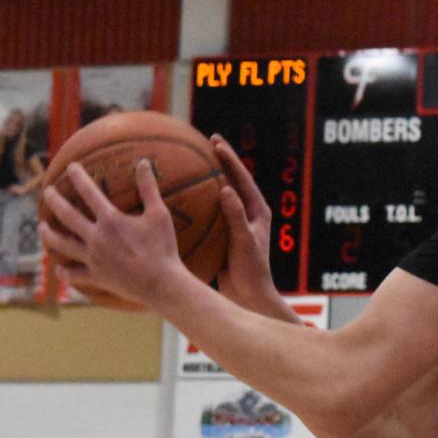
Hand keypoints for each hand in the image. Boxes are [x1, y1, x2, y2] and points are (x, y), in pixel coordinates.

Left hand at [39, 161, 184, 309]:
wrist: (161, 283)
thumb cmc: (162, 248)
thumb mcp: (159, 214)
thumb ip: (148, 188)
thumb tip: (143, 162)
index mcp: (110, 220)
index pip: (89, 193)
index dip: (78, 177)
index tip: (70, 167)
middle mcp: (96, 238)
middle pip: (68, 216)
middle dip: (55, 201)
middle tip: (47, 192)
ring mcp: (93, 259)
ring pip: (63, 245)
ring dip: (50, 235)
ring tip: (42, 227)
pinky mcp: (97, 277)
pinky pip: (75, 275)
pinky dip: (65, 273)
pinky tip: (59, 269)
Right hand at [207, 135, 283, 312]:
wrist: (248, 296)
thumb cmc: (250, 271)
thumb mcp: (243, 241)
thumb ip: (236, 215)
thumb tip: (226, 189)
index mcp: (258, 211)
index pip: (242, 178)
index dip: (229, 159)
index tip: (216, 143)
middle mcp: (247, 213)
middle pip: (232, 179)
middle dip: (220, 160)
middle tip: (206, 141)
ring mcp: (235, 223)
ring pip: (219, 194)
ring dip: (207, 178)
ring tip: (192, 161)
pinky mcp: (223, 234)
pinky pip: (209, 212)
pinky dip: (197, 202)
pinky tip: (180, 197)